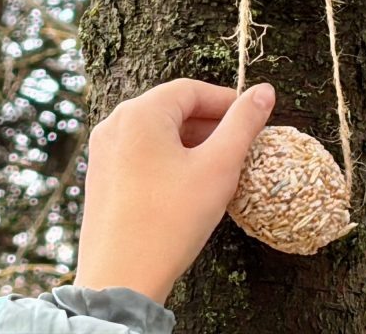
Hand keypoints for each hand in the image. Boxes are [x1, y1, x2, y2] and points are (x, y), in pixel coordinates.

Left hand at [74, 79, 274, 302]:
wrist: (122, 277)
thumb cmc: (171, 220)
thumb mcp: (218, 167)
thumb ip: (243, 124)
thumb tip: (264, 92)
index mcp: (140, 113)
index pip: (191, 89)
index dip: (226, 100)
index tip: (253, 118)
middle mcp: (114, 124)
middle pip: (171, 109)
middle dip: (210, 123)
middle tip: (241, 146)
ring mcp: (103, 151)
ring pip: (157, 132)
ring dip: (191, 142)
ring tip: (219, 168)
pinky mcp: (101, 177)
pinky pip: (141, 153)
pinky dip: (169, 158)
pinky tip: (189, 185)